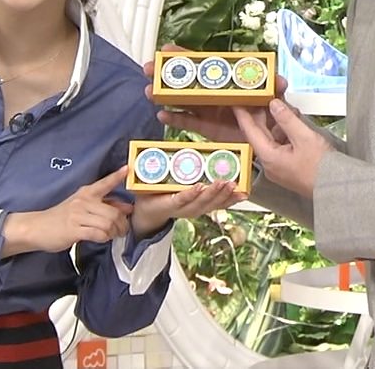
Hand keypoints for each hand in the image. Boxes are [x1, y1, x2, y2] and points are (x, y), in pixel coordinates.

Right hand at [2, 167, 130, 255]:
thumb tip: (127, 208)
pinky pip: (98, 234)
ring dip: (113, 233)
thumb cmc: (61, 218)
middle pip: (113, 212)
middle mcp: (83, 201)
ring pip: (107, 224)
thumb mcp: (82, 207)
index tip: (128, 168)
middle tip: (122, 230)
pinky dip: (104, 238)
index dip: (117, 176)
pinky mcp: (73, 230)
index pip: (104, 183)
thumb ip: (105, 206)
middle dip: (122, 224)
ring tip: (111, 235)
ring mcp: (78, 215)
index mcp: (86, 193)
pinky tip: (101, 238)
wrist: (36, 227)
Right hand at [123, 181, 247, 237]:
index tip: (197, 186)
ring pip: (211, 205)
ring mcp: (193, 211)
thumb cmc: (147, 195)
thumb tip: (133, 160)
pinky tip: (241, 194)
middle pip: (200, 203)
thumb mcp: (141, 186)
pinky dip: (230, 200)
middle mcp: (183, 210)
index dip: (189, 194)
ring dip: (224, 196)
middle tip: (222, 181)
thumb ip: (141, 174)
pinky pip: (217, 206)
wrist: (150, 214)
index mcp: (166, 203)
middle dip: (212, 192)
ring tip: (233, 185)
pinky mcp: (201, 209)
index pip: (179, 200)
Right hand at [147, 44, 290, 143]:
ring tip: (149, 91)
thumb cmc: (270, 114)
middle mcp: (214, 94)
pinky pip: (188, 123)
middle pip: (187, 81)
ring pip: (182, 101)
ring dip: (164, 96)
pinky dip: (174, 120)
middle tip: (148, 68)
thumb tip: (280, 81)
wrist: (271, 141)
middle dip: (166, 74)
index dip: (186, 56)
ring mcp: (209, 111)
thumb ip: (275, 90)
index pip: (204, 65)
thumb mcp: (274, 99)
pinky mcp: (208, 129)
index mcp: (227, 83)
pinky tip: (161, 116)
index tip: (168, 50)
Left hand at [234, 99, 330, 198]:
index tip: (236, 101)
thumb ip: (286, 119)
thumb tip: (274, 105)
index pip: (250, 130)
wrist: (337, 187)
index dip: (242, 113)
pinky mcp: (289, 166)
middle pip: (260, 134)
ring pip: (272, 138)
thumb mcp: (304, 137)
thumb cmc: (322, 169)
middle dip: (263, 114)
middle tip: (262, 96)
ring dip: (277, 122)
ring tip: (283, 105)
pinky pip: (281, 144)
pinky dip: (285, 131)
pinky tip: (292, 120)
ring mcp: (280, 166)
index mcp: (269, 157)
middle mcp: (270, 163)